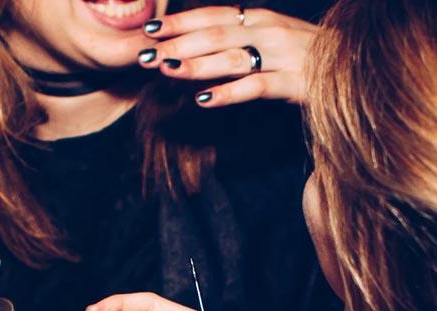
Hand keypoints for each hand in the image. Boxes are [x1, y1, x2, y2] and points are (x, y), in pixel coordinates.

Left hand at [139, 6, 316, 105]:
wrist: (356, 66)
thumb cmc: (304, 57)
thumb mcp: (269, 40)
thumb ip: (236, 42)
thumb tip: (195, 50)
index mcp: (259, 19)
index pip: (212, 16)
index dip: (180, 23)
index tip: (150, 31)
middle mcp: (268, 31)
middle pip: (215, 35)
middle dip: (177, 45)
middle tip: (146, 56)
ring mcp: (281, 56)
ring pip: (231, 58)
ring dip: (196, 64)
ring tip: (167, 70)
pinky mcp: (293, 83)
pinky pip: (254, 87)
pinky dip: (227, 93)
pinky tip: (202, 100)